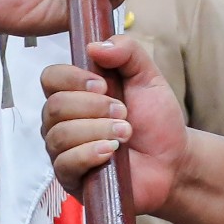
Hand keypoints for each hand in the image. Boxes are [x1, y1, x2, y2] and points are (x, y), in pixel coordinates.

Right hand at [41, 37, 184, 210]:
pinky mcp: (70, 177)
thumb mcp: (148, 77)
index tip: (104, 85)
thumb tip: (94, 46)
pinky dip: (90, 153)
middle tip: (124, 113)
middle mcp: (62, 121)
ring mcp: (63, 150)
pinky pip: (65, 162)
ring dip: (98, 130)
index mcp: (74, 94)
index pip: (50, 77)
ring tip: (125, 134)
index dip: (73, 78)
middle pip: (54, 106)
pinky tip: (111, 153)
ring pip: (59, 134)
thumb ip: (126, 51)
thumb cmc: (155, 120)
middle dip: (93, 107)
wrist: (172, 160)